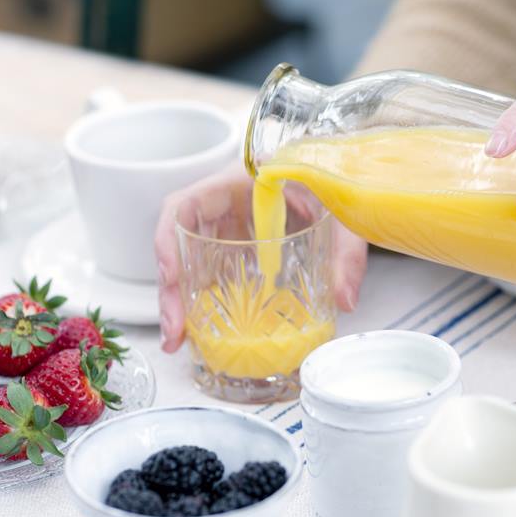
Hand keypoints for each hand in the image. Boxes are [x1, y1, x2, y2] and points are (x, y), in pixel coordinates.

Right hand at [154, 164, 366, 352]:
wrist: (340, 176)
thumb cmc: (334, 179)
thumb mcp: (343, 211)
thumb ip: (347, 251)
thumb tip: (344, 300)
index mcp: (242, 181)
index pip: (187, 202)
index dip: (169, 237)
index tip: (171, 276)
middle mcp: (227, 203)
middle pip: (180, 242)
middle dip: (171, 288)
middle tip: (175, 330)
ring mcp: (232, 226)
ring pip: (192, 260)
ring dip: (183, 300)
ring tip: (179, 340)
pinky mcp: (242, 246)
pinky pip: (215, 271)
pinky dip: (209, 300)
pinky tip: (208, 330)